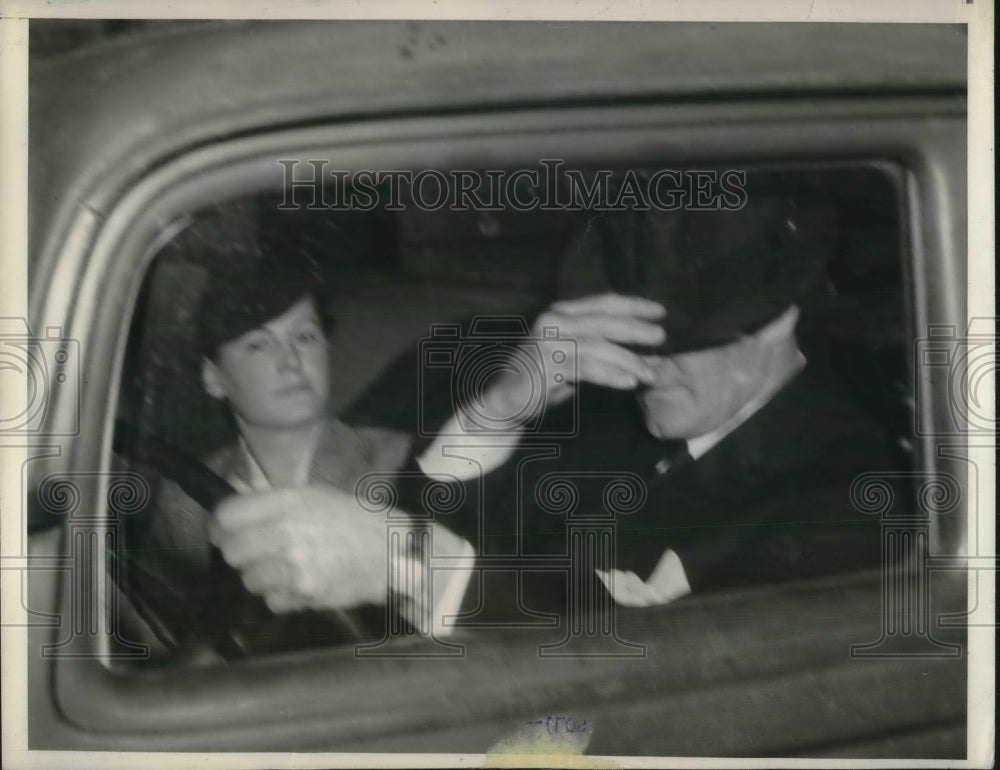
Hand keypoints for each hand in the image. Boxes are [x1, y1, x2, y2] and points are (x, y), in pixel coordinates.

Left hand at [208, 485, 406, 612]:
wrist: (390, 550)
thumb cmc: (351, 518)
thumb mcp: (312, 496)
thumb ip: (270, 503)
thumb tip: (229, 512)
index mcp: (288, 502)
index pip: (227, 516)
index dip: (220, 524)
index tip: (224, 530)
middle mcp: (285, 532)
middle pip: (231, 551)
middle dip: (239, 552)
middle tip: (255, 550)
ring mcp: (293, 566)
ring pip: (249, 579)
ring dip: (260, 575)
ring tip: (284, 566)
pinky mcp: (303, 593)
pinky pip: (271, 600)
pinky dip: (281, 595)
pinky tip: (299, 582)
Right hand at [481, 293, 666, 422]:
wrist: (506, 402)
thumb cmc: (543, 380)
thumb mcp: (574, 359)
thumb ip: (599, 349)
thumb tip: (642, 351)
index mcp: (561, 313)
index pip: (603, 303)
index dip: (633, 305)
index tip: (659, 311)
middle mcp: (554, 320)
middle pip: (603, 321)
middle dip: (635, 329)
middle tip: (661, 337)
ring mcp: (548, 341)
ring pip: (598, 346)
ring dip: (629, 360)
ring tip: (651, 373)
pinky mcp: (547, 363)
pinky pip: (587, 368)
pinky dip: (611, 375)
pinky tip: (629, 382)